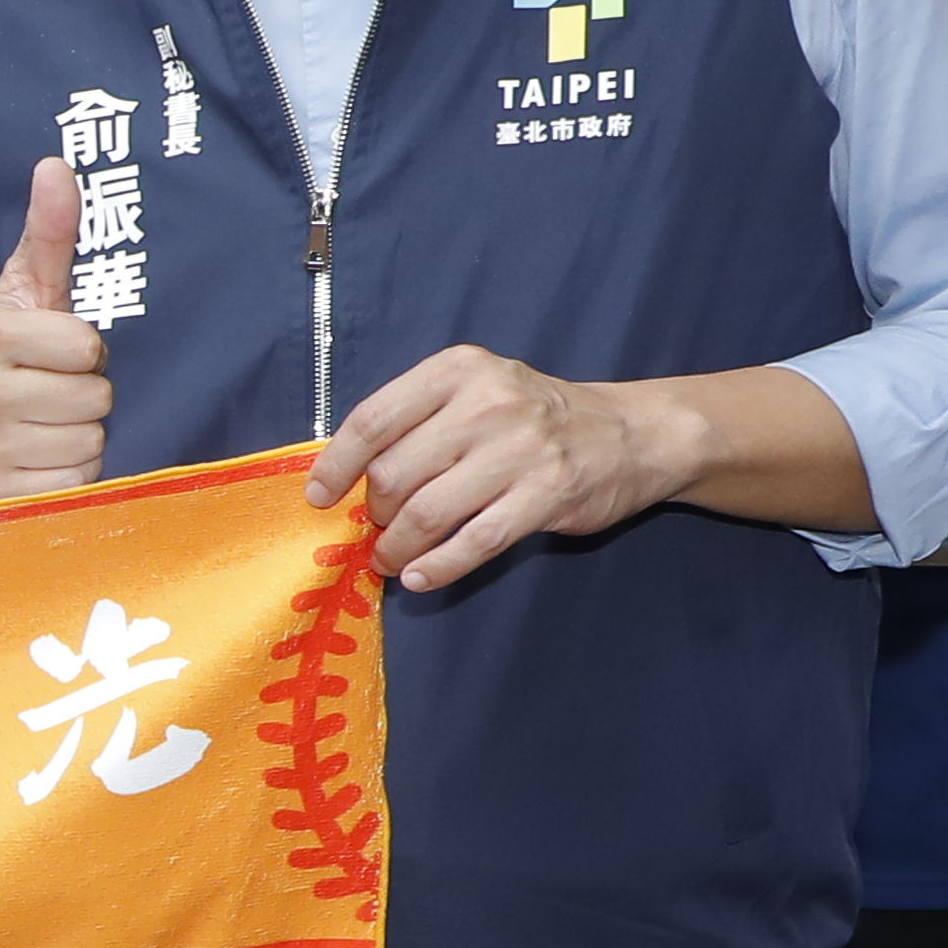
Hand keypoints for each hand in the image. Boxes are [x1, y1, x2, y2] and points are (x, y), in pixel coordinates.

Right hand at [0, 156, 111, 506]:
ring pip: (89, 443)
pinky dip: (69, 475)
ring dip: (80, 436)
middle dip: (85, 397)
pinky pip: (76, 483)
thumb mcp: (19, 295)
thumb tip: (57, 167)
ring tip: (46, 425)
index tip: (58, 354)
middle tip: (53, 392)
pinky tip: (41, 459)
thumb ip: (47, 235)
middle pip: (94, 398)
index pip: (88, 347)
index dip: (85, 351)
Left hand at [306, 342, 686, 590]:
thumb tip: (346, 475)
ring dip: (398, 546)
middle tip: (377, 530)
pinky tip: (420, 576)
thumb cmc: (533, 417)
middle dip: (375, 512)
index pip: (373, 419)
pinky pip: (474, 542)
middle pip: (395, 473)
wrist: (629, 433)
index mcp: (457, 371)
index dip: (336, 465)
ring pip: (429, 512)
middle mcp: (488, 403)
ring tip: (391, 559)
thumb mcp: (475, 391)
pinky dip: (438, 566)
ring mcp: (521, 450)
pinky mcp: (546, 495)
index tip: (318, 497)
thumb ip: (418, 421)